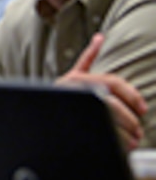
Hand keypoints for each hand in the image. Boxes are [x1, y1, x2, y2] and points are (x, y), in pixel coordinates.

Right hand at [57, 33, 146, 148]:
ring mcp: (69, 106)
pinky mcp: (65, 122)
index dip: (132, 95)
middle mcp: (72, 90)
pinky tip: (123, 142)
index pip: (112, 82)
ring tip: (131, 141)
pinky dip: (110, 135)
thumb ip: (88, 57)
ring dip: (123, 133)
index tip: (143, 109)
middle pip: (110, 104)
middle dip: (129, 120)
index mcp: (78, 79)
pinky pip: (89, 124)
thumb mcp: (72, 76)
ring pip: (104, 120)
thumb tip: (99, 37)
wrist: (37, 117)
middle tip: (138, 132)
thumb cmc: (58, 97)